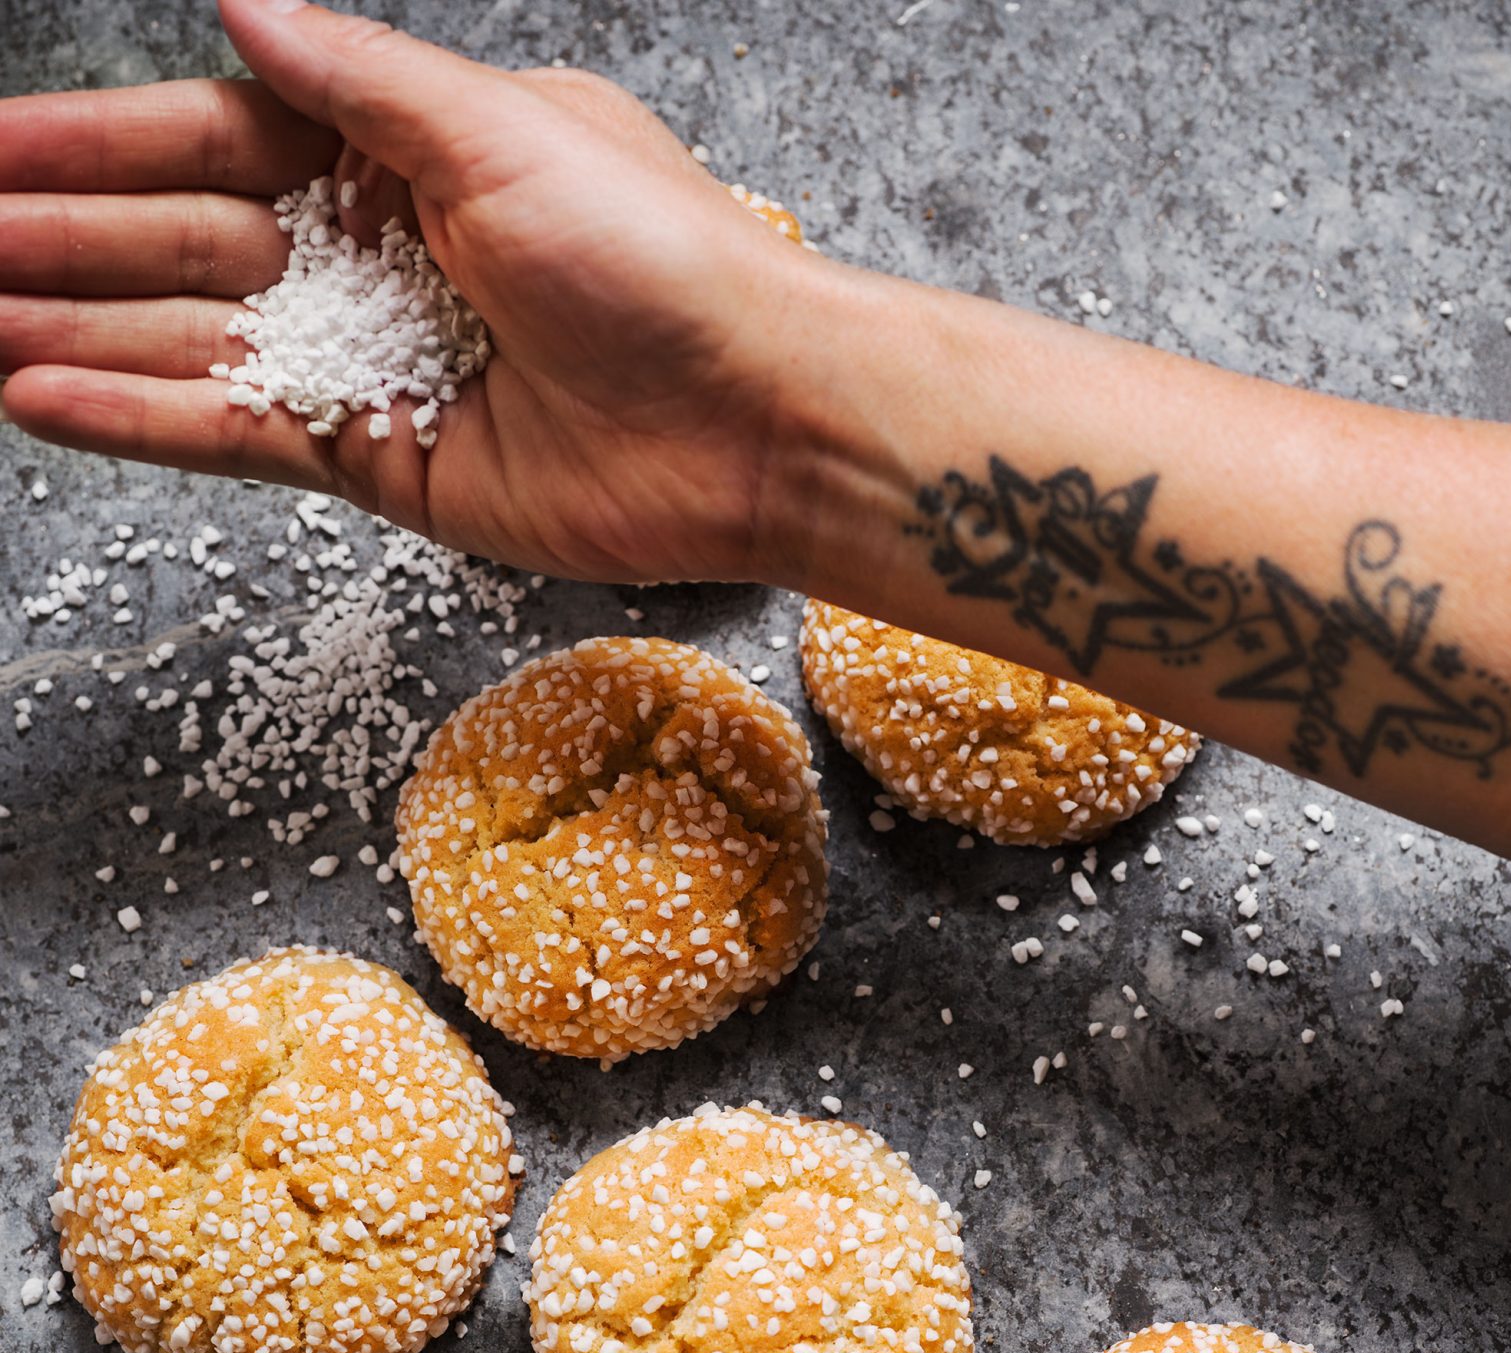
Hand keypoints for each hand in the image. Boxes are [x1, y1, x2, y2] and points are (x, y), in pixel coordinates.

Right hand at [0, 0, 822, 582]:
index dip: (96, 146)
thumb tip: (238, 7)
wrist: (753, 420)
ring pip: (195, 345)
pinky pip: (242, 437)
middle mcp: (377, 254)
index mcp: (403, 153)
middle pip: (182, 243)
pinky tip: (43, 401)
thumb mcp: (500, 132)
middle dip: (60, 245)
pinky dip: (144, 422)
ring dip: (76, 337)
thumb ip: (357, 80)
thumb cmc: (660, 261)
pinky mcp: (386, 463)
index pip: (214, 137)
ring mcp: (375, 364)